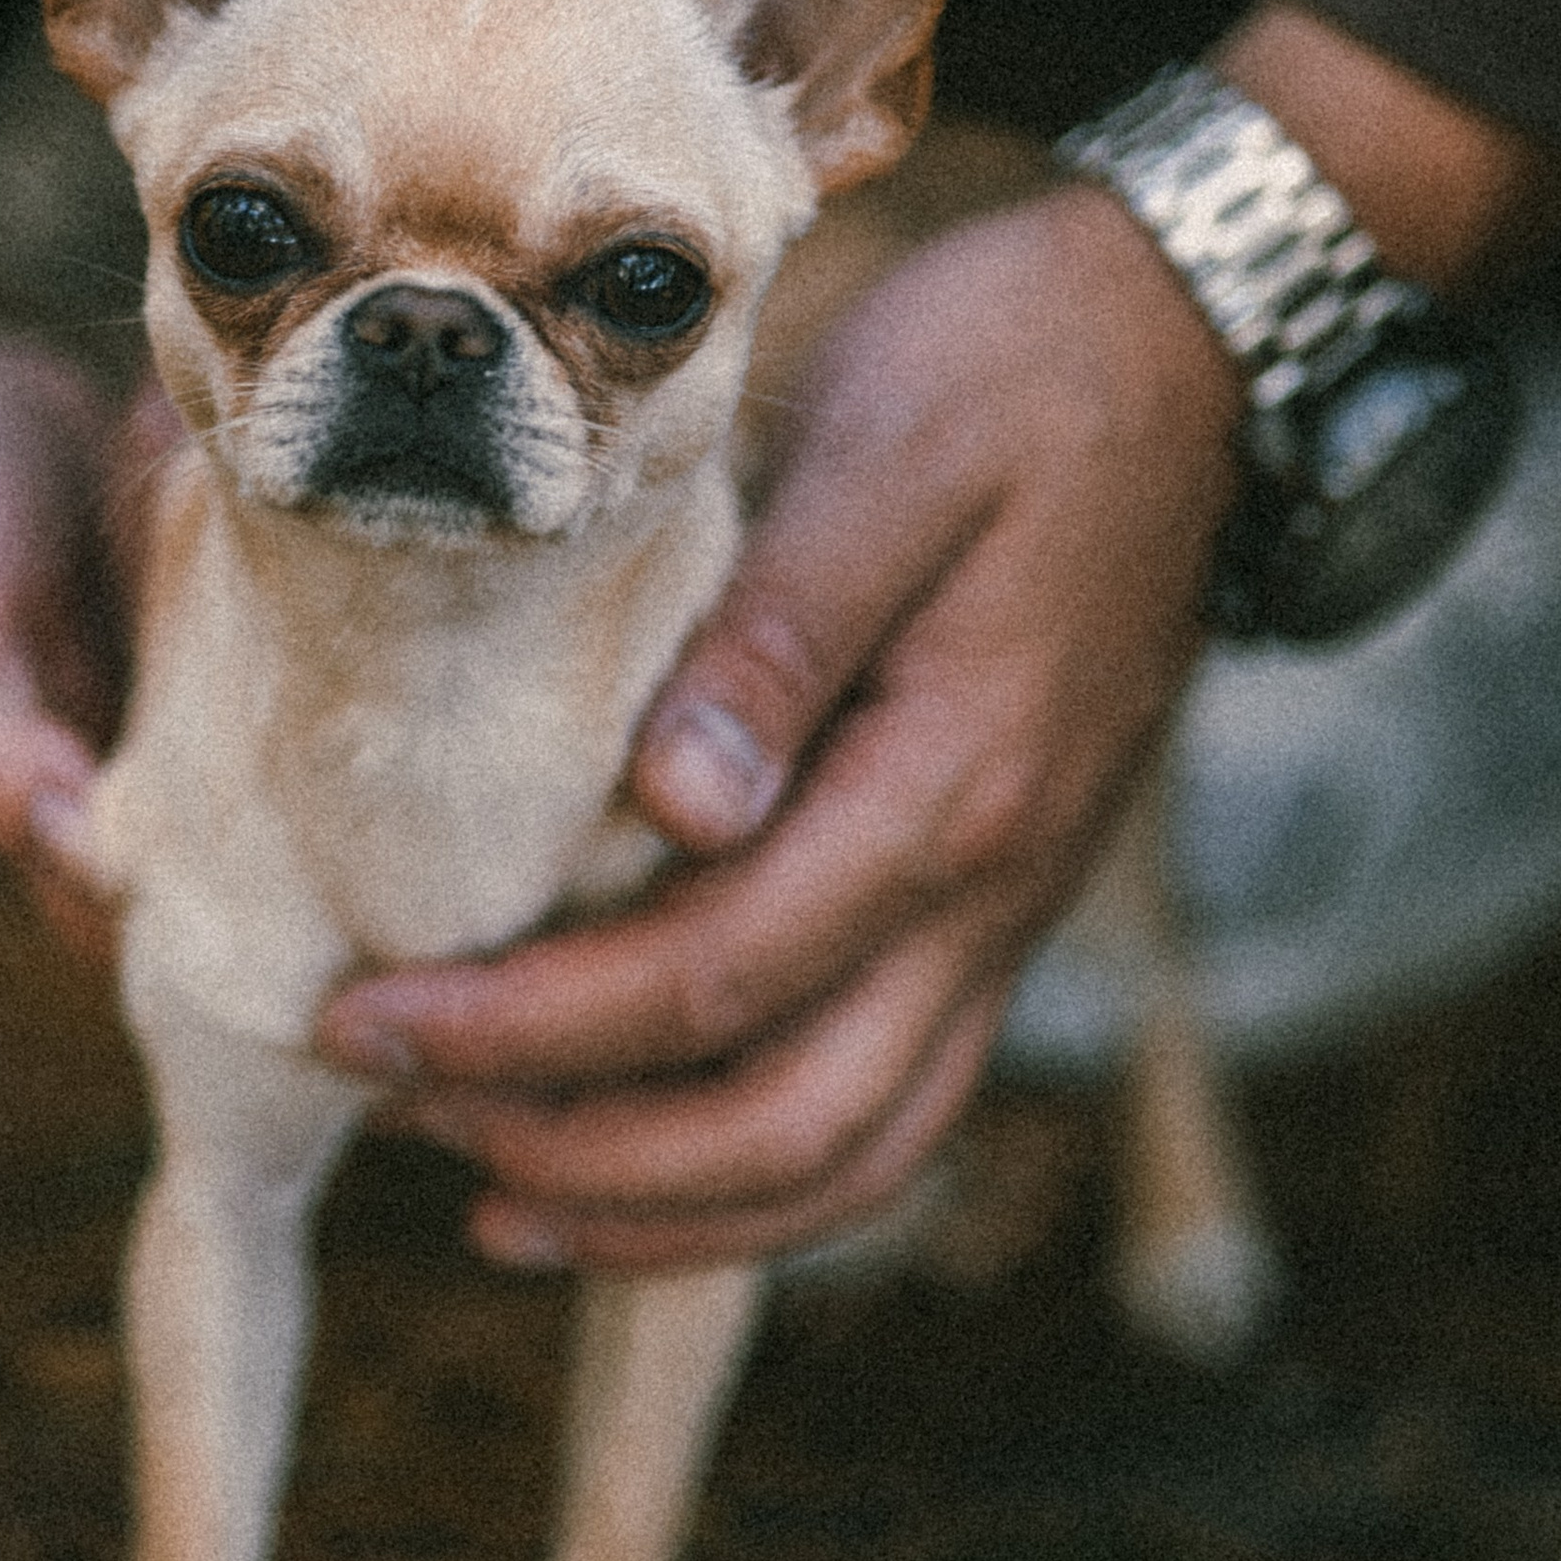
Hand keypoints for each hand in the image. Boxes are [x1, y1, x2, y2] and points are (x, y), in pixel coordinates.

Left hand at [318, 183, 1242, 1268]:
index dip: (527, 1029)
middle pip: (784, 1129)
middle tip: (393, 1096)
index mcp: (950, 788)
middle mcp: (988, 895)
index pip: (714, 977)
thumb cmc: (1015, 374)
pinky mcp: (990, 916)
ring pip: (848, 1159)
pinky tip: (630, 1162)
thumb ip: (779, 636)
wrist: (1195, 352)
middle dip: (572, 1146)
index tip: (366, 1015)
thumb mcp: (885, 454)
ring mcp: (1001, 921)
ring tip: (492, 1190)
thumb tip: (675, 803)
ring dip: (665, 1208)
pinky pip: (884, 1111)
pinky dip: (756, 1179)